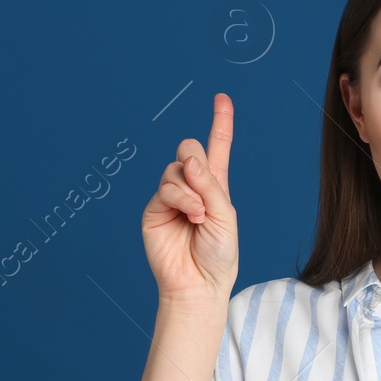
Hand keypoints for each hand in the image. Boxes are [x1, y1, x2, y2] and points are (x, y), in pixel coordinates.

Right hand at [141, 93, 237, 302]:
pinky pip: (165, 188)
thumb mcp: (225, 216)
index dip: (220, 122)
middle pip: (189, 149)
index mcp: (214, 185)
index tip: (222, 98)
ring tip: (199, 215)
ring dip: (191, 190)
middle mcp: (191, 187)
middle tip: (204, 186)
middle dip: (196, 160)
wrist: (198, 283)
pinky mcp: (155, 209)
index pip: (217, 148)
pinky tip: (191, 216)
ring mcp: (171, 197)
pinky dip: (181, 199)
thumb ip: (210, 186)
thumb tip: (189, 159)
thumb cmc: (218, 254)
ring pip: (175, 169)